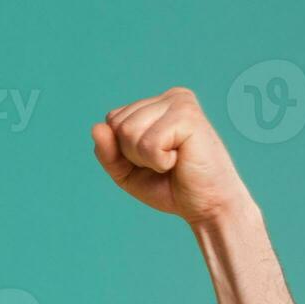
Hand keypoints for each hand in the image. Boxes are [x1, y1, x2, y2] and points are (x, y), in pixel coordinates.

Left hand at [91, 88, 250, 224]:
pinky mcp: (188, 116)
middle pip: (117, 124)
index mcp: (156, 104)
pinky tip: (180, 160)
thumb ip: (107, 151)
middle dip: (132, 154)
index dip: (122, 151)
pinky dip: (159, 162)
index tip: (152, 160)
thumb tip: (97, 128)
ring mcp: (180, 103)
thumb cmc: (170, 187)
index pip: (112, 120)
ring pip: (128, 131)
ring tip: (172, 161)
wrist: (208, 206)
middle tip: (164, 163)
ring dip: (145, 158)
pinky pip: (148, 143)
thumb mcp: (126, 172)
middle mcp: (169, 97)